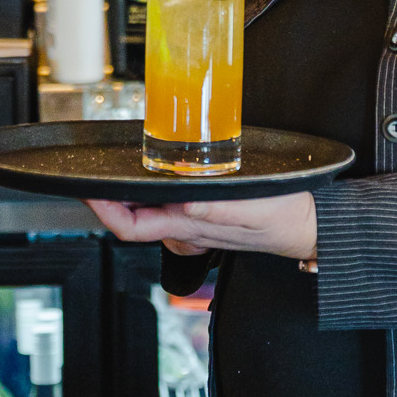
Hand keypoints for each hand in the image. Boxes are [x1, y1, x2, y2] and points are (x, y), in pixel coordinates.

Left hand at [85, 190, 316, 261]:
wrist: (310, 228)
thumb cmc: (286, 218)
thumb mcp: (253, 208)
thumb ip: (216, 209)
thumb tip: (184, 203)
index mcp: (191, 227)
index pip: (132, 227)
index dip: (103, 211)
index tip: (85, 191)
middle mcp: (186, 229)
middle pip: (132, 218)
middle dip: (107, 198)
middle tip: (89, 170)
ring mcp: (193, 225)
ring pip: (147, 212)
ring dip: (128, 194)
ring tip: (116, 167)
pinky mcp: (203, 217)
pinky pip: (166, 207)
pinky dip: (153, 191)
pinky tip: (158, 173)